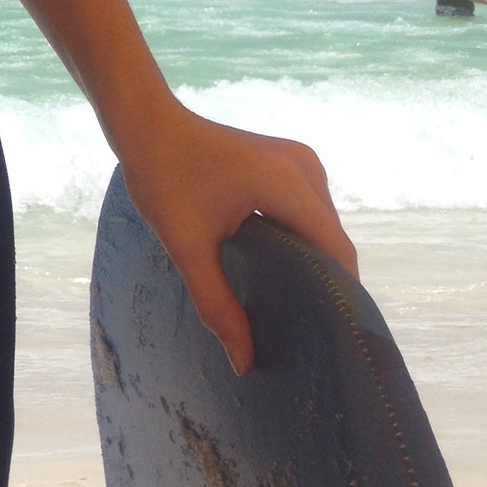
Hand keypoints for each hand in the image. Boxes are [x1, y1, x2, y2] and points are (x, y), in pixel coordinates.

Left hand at [118, 101, 355, 376]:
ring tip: (292, 310)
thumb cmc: (162, 178)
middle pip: (332, 241)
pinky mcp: (287, 161)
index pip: (337, 252)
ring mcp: (299, 160)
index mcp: (289, 183)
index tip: (329, 341)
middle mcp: (305, 167)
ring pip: (321, 227)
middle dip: (324, 284)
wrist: (146, 123)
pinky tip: (278, 272)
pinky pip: (307, 210)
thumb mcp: (187, 247)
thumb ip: (217, 304)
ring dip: (312, 262)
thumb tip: (244, 363)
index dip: (340, 297)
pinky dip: (300, 240)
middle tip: (306, 335)